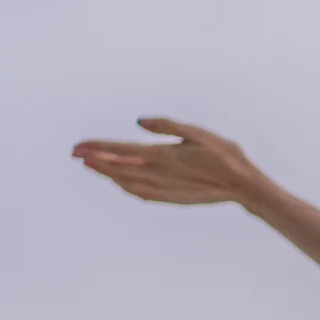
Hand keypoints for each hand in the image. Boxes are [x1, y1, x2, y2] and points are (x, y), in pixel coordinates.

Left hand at [71, 118, 271, 206]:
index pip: (123, 151)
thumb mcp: (199, 132)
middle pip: (119, 167)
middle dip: (95, 159)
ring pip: (127, 181)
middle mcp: (160, 174)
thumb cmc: (225, 154)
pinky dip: (125, 186)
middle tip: (75, 153)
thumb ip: (168, 126)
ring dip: (107, 173)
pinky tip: (119, 182)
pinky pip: (141, 193)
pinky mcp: (171, 198)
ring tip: (90, 164)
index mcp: (165, 155)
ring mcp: (165, 189)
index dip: (99, 148)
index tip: (78, 146)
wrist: (244, 186)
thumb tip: (139, 121)